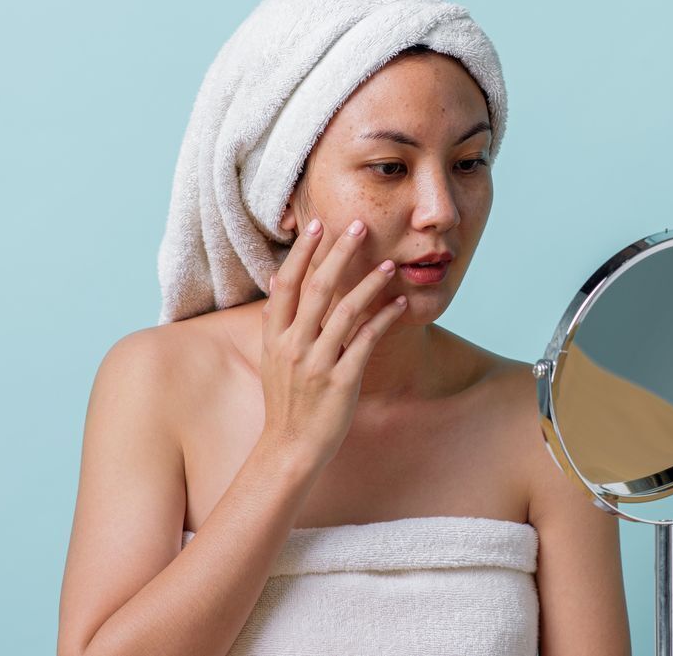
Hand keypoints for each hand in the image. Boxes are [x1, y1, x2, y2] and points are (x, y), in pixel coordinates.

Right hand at [259, 217, 405, 468]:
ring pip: (346, 311)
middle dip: (340, 253)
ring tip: (389, 264)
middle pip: (318, 288)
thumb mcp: (272, 358)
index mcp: (274, 337)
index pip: (286, 283)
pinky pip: (367, 341)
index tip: (317, 225)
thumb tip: (279, 280)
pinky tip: (400, 303)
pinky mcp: (340, 380)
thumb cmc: (286, 400)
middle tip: (359, 225)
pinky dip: (384, 318)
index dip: (302, 253)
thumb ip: (279, 321)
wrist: (290, 447)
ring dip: (370, 283)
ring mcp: (316, 363)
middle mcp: (293, 345)